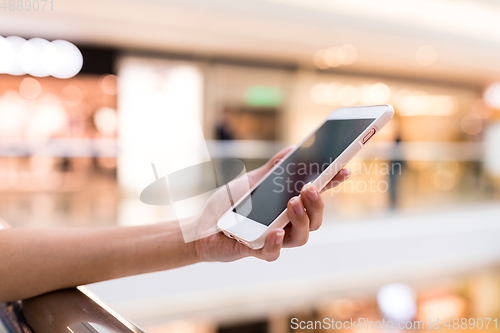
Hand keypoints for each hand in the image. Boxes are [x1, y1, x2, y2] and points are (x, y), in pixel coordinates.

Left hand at [193, 146, 350, 262]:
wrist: (200, 227)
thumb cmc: (228, 205)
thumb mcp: (250, 182)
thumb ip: (271, 169)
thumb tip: (292, 149)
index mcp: (287, 206)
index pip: (315, 196)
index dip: (332, 185)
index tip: (345, 170)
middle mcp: (285, 224)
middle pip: (315, 219)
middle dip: (317, 203)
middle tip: (308, 186)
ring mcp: (273, 239)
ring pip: (301, 237)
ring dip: (301, 219)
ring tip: (293, 202)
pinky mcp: (255, 250)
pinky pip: (272, 253)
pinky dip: (275, 243)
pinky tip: (273, 231)